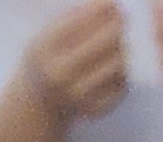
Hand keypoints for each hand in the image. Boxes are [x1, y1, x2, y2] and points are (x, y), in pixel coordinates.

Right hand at [21, 0, 129, 120]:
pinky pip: (122, 84)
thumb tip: (108, 4)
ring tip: (117, 42)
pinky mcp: (97, 110)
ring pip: (117, 64)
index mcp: (42, 50)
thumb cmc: (46, 60)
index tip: (113, 2)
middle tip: (123, 18)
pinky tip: (114, 66)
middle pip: (102, 44)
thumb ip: (72, 21)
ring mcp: (79, 96)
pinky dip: (122, 71)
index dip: (98, 11)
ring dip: (121, 49)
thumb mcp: (46, 37)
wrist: (39, 103)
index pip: (76, 24)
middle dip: (116, 27)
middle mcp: (59, 74)